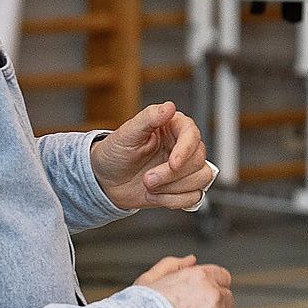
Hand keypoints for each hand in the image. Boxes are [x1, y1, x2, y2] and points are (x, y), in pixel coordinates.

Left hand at [92, 101, 216, 210]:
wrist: (106, 181)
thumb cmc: (115, 153)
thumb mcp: (127, 133)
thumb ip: (149, 118)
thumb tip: (169, 107)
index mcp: (173, 127)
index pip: (192, 135)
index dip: (185, 150)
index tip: (172, 163)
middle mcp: (183, 146)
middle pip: (198, 160)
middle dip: (171, 175)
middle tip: (147, 179)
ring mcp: (185, 168)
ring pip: (201, 178)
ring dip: (173, 189)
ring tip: (149, 187)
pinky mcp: (184, 187)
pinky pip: (194, 197)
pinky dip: (173, 200)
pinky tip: (156, 195)